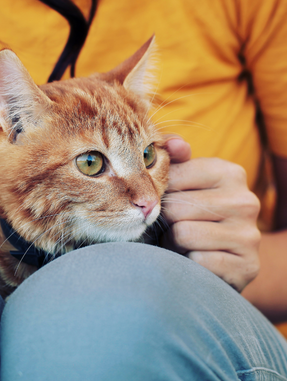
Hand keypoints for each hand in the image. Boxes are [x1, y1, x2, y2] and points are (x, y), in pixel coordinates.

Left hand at [161, 136, 260, 291]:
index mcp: (230, 173)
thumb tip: (173, 143)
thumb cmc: (192, 217)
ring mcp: (249, 234)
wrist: (224, 262)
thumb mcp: (183, 185)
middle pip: (175, 207)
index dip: (160, 195)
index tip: (168, 202)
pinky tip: (197, 260)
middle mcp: (246, 200)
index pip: (172, 177)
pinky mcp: (246, 266)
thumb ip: (173, 160)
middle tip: (176, 227)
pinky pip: (196, 260)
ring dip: (174, 243)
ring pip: (183, 233)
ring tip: (185, 244)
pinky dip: (188, 263)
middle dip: (166, 222)